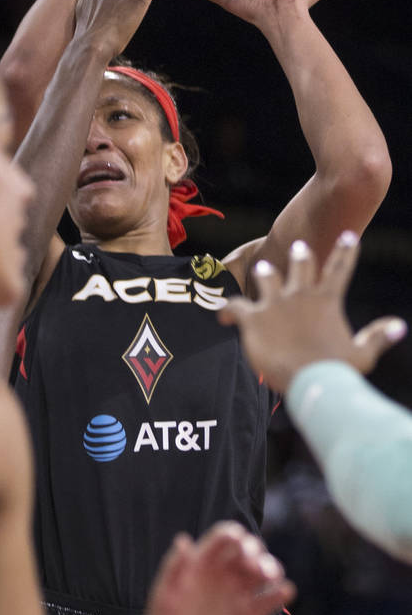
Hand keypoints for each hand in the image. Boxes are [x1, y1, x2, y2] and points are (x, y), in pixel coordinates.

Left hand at [142, 521, 293, 614]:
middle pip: (248, 552)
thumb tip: (183, 539)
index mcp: (203, 563)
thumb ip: (174, 568)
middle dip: (256, 551)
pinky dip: (280, 593)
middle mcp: (223, 574)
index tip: (240, 540)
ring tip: (270, 576)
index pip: (223, 539)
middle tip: (254, 565)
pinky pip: (269, 600)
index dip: (234, 535)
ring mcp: (238, 595)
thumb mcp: (164, 595)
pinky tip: (285, 591)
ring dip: (271, 568)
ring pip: (262, 573)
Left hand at [218, 232, 407, 390]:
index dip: (346, 250)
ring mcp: (275, 303)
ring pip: (267, 276)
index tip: (349, 234)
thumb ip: (379, 336)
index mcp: (326, 300)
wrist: (311, 380)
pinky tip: (221, 315)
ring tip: (263, 269)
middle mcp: (300, 295)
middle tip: (299, 247)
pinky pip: (235, 306)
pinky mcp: (254, 317)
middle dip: (301, 255)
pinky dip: (226, 309)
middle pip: (301, 264)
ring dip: (265, 273)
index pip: (339, 268)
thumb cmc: (338, 370)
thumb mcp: (363, 354)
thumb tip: (400, 326)